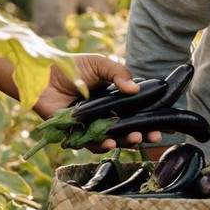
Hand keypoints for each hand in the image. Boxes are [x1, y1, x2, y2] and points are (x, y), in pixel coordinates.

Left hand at [34, 53, 161, 149]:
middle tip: (156, 134)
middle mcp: (106, 114)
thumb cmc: (70, 66)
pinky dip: (103, 145)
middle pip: (130, 127)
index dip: (152, 117)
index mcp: (115, 99)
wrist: (41, 74)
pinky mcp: (77, 134)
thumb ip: (119, 74)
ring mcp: (93, 125)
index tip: (168, 123)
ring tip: (137, 137)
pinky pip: (92, 144)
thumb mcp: (100, 64)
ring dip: (127, 140)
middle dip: (145, 133)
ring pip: (114, 138)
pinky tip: (111, 143)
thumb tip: (135, 90)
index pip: (138, 110)